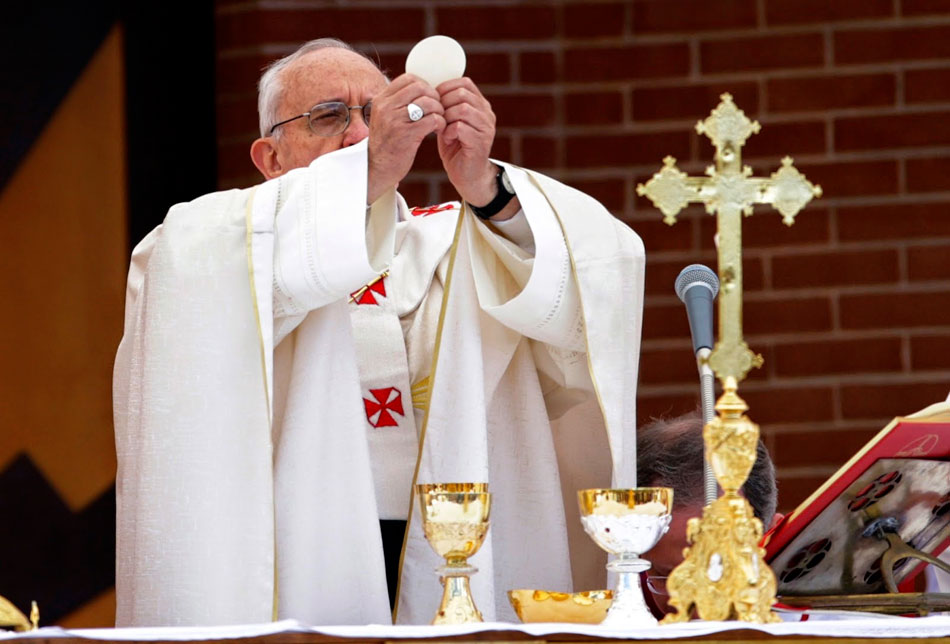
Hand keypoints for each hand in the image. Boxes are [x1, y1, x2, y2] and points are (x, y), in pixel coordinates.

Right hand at [367, 74, 444, 203]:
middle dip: (434, 96)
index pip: (408, 79)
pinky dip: (440, 123)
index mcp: (381, 100)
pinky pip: (432, 119)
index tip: (429, 97)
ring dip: (439, 110)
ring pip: (428, 102)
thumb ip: (397, 103)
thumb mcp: (385, 118)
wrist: (375, 169)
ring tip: (439, 120)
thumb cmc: (385, 144)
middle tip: (438, 109)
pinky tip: (438, 130)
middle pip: (420, 87)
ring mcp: (395, 121)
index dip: (425, 85)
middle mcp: (386, 108)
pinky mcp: (407, 135)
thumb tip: (420, 87)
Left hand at [435, 77, 497, 207]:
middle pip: (462, 94)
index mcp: (481, 105)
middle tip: (437, 117)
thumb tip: (430, 90)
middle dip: (444, 104)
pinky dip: (448, 132)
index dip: (445, 89)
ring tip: (442, 129)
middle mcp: (487, 114)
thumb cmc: (456, 148)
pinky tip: (446, 139)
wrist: (467, 176)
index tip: (435, 102)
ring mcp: (486, 128)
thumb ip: (447, 106)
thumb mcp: (450, 122)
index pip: (465, 83)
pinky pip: (460, 127)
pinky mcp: (481, 143)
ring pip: (462, 109)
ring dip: (446, 118)